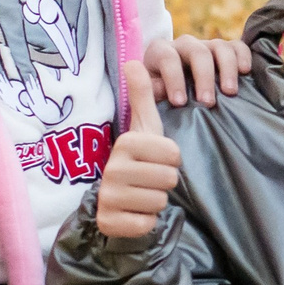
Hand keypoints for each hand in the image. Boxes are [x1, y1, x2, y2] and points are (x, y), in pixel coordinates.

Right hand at [95, 66, 180, 238]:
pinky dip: (145, 221)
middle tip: (149, 179)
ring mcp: (109, 197)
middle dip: (164, 181)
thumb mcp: (144, 128)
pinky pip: (147, 222)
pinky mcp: (110, 222)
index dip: (171, 160)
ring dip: (156, 201)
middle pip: (169, 178)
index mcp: (126, 143)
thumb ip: (142, 96)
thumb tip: (133, 61)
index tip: (154, 160)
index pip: (174, 154)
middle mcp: (112, 169)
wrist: (114, 202)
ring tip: (141, 194)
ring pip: (160, 201)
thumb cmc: (138, 161)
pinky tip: (134, 213)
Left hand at [146, 32, 250, 108]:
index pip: (168, 58)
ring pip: (220, 46)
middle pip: (197, 52)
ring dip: (227, 69)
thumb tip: (161, 90)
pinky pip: (237, 46)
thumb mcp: (150, 94)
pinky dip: (243, 56)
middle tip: (207, 103)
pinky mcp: (225, 50)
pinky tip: (245, 72)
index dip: (174, 79)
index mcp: (161, 51)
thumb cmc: (161, 97)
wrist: (177, 94)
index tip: (180, 103)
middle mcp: (184, 44)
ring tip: (230, 92)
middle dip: (204, 78)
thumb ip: (152, 91)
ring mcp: (207, 45)